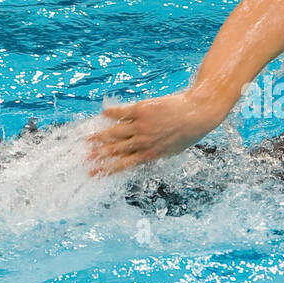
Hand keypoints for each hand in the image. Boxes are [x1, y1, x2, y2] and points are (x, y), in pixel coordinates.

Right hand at [86, 89, 229, 175]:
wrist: (197, 113)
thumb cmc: (188, 132)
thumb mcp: (172, 150)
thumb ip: (156, 153)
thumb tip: (145, 156)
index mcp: (149, 154)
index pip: (122, 164)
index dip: (106, 168)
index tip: (94, 172)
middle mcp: (142, 142)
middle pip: (115, 150)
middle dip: (99, 154)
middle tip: (86, 157)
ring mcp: (141, 126)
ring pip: (115, 132)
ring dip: (100, 136)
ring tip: (89, 139)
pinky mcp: (141, 110)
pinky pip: (121, 112)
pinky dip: (112, 113)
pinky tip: (103, 113)